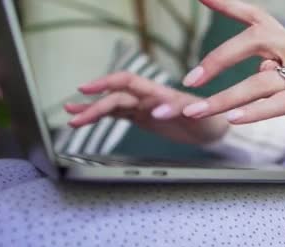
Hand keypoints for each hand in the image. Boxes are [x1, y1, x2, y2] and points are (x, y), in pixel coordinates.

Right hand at [66, 72, 228, 144]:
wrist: (214, 128)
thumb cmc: (209, 118)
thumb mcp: (197, 115)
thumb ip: (177, 109)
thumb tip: (155, 109)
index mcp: (158, 92)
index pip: (126, 82)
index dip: (106, 83)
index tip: (88, 89)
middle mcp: (147, 97)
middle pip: (115, 97)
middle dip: (94, 106)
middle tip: (75, 116)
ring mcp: (142, 107)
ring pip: (112, 106)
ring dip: (91, 110)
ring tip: (70, 115)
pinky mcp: (141, 117)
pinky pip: (117, 115)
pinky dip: (99, 116)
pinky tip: (83, 118)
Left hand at [181, 0, 284, 159]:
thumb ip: (270, 76)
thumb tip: (255, 70)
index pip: (259, 17)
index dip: (230, 5)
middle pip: (257, 39)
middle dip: (219, 58)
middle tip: (192, 79)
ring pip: (263, 79)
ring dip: (226, 97)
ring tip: (199, 111)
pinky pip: (282, 102)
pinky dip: (254, 111)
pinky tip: (234, 119)